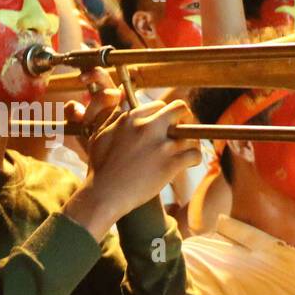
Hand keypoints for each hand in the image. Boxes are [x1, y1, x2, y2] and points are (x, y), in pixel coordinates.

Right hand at [66, 94, 201, 237]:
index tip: (163, 127)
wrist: (105, 194)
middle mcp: (148, 127)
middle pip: (179, 109)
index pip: (158, 105)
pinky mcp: (171, 164)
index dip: (162, 115)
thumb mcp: (100, 135)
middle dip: (184, 118)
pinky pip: (195, 154)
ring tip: (186, 150)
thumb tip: (122, 100)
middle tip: (181, 131)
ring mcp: (162, 145)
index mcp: (131, 118)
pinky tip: (189, 163)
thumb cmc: (99, 168)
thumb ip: (113, 116)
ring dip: (191, 141)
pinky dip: (195, 158)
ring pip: (192, 133)